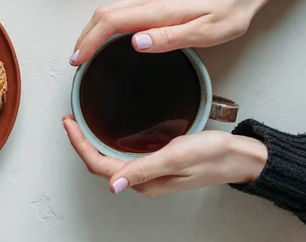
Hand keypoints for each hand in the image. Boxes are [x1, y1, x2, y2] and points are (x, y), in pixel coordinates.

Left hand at [62, 115, 267, 195]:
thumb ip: (144, 169)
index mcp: (143, 180)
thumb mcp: (176, 157)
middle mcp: (142, 178)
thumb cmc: (212, 156)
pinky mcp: (155, 162)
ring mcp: (148, 171)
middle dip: (80, 142)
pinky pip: (123, 154)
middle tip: (69, 120)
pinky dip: (108, 141)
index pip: (99, 165)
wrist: (237, 157)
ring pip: (110, 159)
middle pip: (100, 164)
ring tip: (81, 123)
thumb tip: (114, 185)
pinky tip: (108, 131)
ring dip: (92, 142)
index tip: (69, 122)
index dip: (79, 145)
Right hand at [69, 0, 295, 64]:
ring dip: (93, 29)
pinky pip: (121, 10)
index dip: (90, 41)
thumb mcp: (207, 32)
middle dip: (84, 36)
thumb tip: (135, 43)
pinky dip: (106, 25)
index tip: (77, 59)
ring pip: (110, 10)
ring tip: (85, 51)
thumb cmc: (230, 12)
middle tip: (75, 59)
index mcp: (158, 9)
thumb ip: (170, 38)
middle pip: (103, 13)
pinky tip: (108, 37)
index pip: (111, 21)